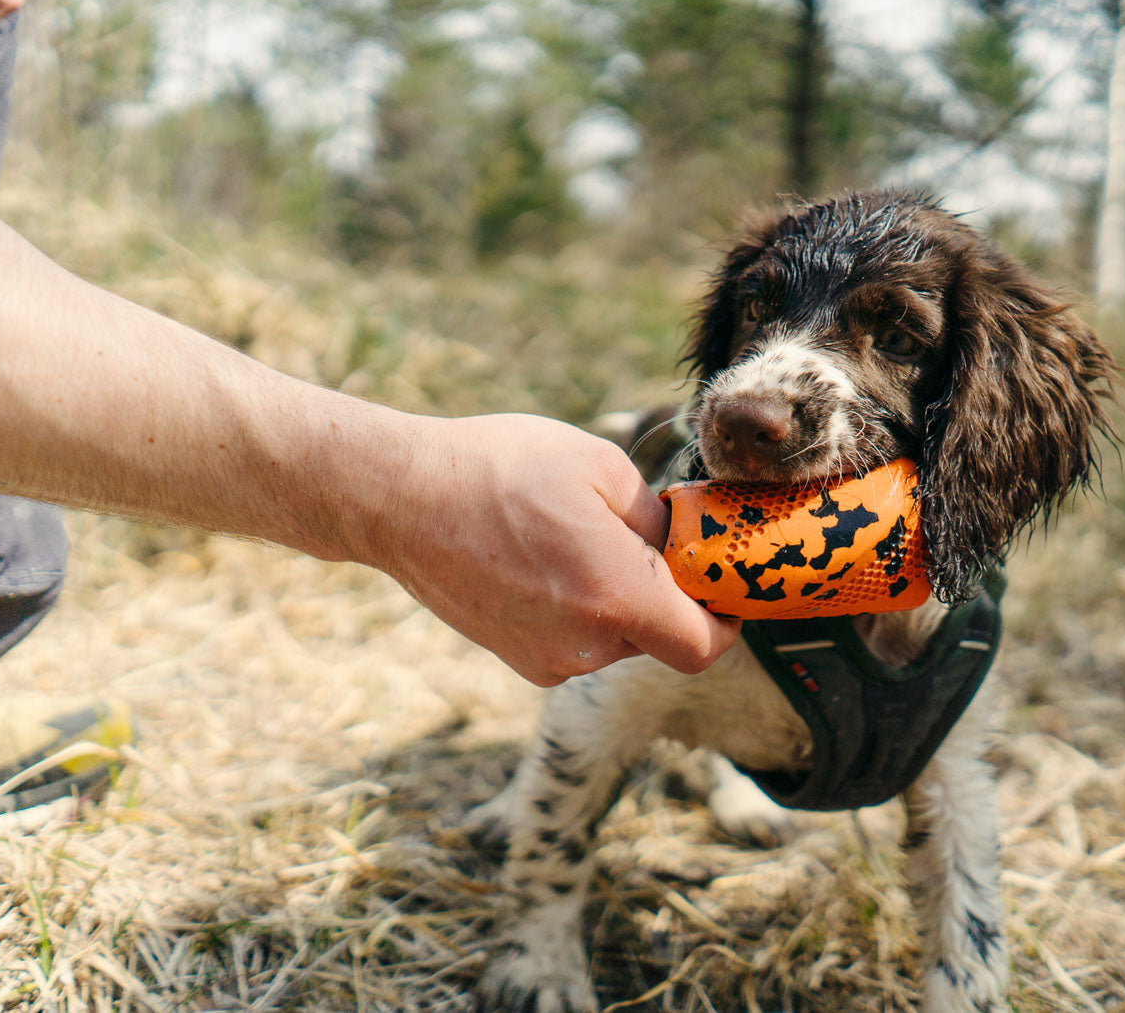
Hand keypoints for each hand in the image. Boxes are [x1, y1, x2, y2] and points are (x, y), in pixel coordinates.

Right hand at [371, 414, 739, 686]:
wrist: (399, 498)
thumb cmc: (499, 470)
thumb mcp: (601, 467)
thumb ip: (657, 517)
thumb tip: (679, 542)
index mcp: (617, 597)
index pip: (702, 645)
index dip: (724, 619)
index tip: (720, 584)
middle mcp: (585, 645)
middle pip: (658, 635)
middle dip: (664, 592)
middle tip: (642, 535)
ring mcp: (546, 658)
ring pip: (614, 636)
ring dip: (617, 597)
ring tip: (576, 537)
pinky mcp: (516, 657)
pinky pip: (575, 639)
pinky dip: (577, 607)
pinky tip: (543, 557)